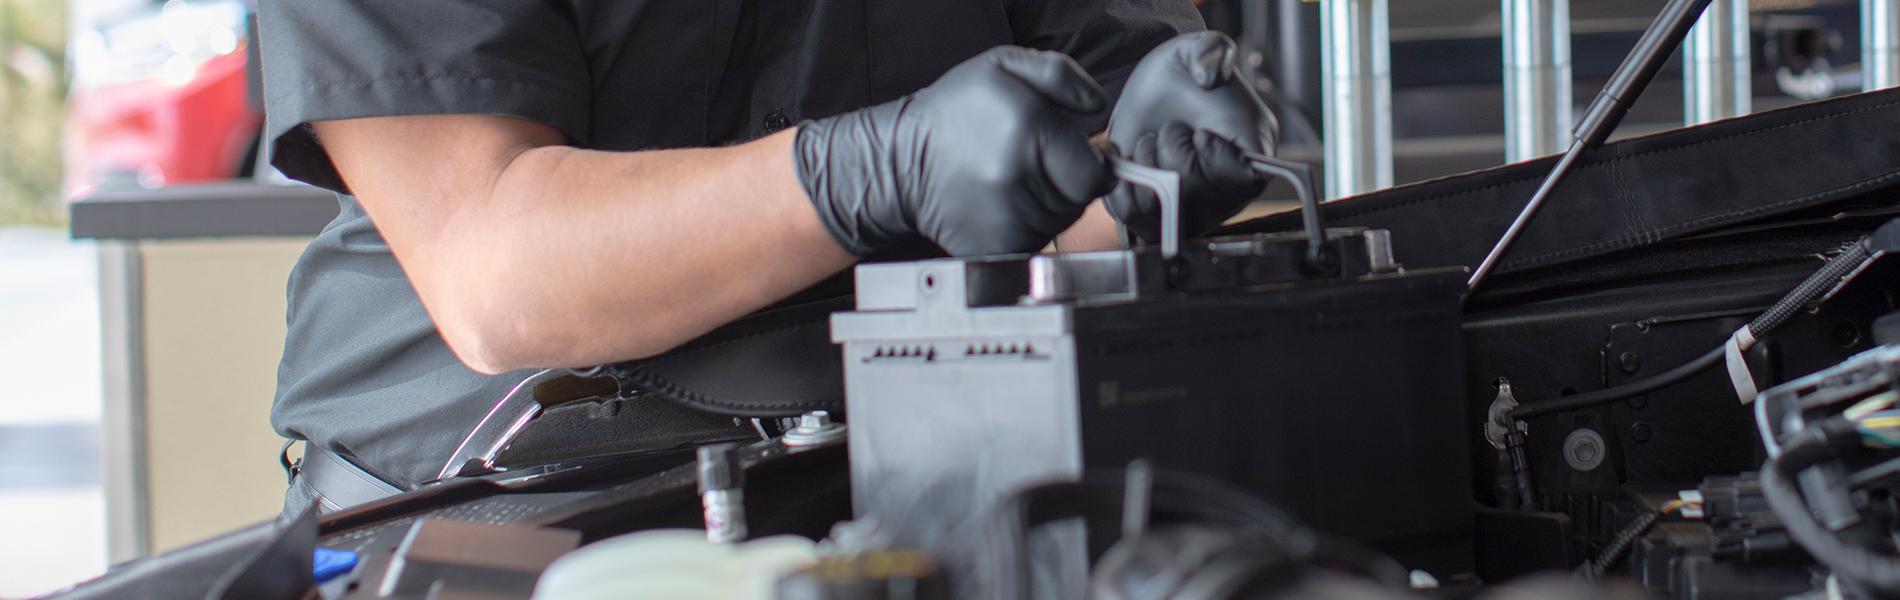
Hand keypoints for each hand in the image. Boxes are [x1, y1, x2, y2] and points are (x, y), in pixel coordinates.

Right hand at [794, 47, 1116, 256]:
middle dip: (1066, 183)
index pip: (1094, 172)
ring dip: (1046, 205)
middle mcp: (1019, 178)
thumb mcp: (1003, 66)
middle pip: (1079, 201)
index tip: (1064, 154)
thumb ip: (1062, 75)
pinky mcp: (992, 248)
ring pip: (1058, 224)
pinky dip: (1025, 229)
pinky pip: (1034, 244)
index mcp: (1029, 129)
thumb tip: (1098, 107)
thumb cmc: (955, 111)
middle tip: (1031, 164)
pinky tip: (1001, 207)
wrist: (898, 161)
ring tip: (1011, 182)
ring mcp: (1005, 220)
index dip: (1087, 164)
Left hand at [1106, 31, 1279, 242]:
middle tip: (1170, 129)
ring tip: (1150, 143)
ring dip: (1143, 170)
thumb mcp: (1202, 48)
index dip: (1210, 156)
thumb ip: (1212, 51)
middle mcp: (1225, 194)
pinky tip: (1129, 159)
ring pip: (1157, 213)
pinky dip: (1121, 186)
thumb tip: (1209, 77)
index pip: (1237, 181)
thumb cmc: (1188, 73)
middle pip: (1192, 199)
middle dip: (1170, 156)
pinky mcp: (1158, 218)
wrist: (1155, 91)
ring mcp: (1191, 212)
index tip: (1200, 131)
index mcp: (1252, 158)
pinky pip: (1131, 219)